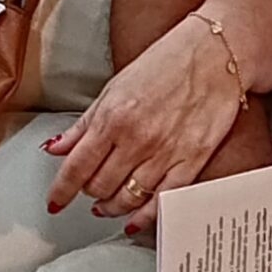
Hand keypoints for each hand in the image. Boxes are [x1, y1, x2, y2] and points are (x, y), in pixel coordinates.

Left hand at [43, 12, 248, 228]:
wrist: (216, 52)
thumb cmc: (167, 62)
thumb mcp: (115, 87)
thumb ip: (84, 123)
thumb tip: (57, 147)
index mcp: (113, 118)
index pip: (76, 167)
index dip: (61, 191)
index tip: (55, 201)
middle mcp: (137, 139)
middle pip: (99, 186)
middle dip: (88, 192)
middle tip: (88, 188)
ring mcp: (165, 153)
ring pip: (127, 199)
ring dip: (111, 207)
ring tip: (107, 204)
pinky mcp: (192, 162)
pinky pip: (162, 200)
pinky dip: (144, 216)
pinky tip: (134, 219)